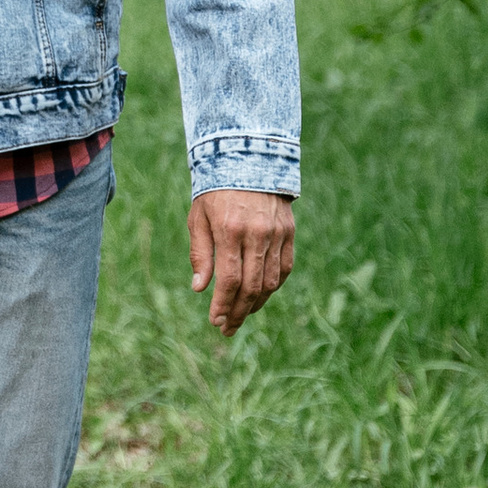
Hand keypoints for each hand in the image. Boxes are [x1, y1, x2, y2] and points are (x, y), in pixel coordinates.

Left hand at [188, 190, 293, 336]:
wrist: (247, 159)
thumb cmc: (215, 191)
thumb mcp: (198, 217)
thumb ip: (200, 253)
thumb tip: (200, 288)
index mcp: (230, 230)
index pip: (230, 279)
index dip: (223, 305)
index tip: (215, 321)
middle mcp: (257, 234)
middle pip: (252, 286)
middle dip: (238, 312)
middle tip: (227, 328)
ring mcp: (277, 234)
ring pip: (271, 281)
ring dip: (256, 304)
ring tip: (241, 315)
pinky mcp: (289, 232)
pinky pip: (285, 268)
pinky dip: (273, 287)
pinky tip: (259, 296)